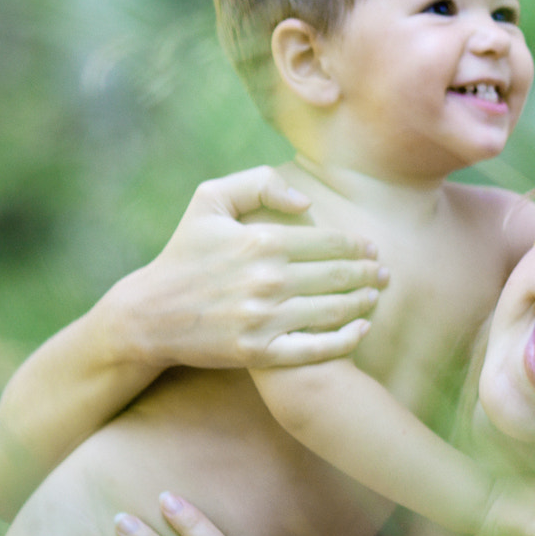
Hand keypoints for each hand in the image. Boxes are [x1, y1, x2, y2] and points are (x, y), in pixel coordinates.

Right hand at [107, 166, 386, 369]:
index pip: (328, 242)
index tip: (371, 248)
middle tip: (385, 273)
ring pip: (332, 310)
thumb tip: (306, 201)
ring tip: (376, 296)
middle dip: (369, 273)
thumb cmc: (183, 253)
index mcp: (260, 241)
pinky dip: (345, 340)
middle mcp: (266, 279)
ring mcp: (264, 318)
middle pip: (337, 276)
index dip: (357, 246)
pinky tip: (362, 330)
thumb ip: (258, 183)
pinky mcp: (259, 352)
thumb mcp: (208, 200)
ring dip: (363, 302)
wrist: (148, 315)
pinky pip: (315, 349)